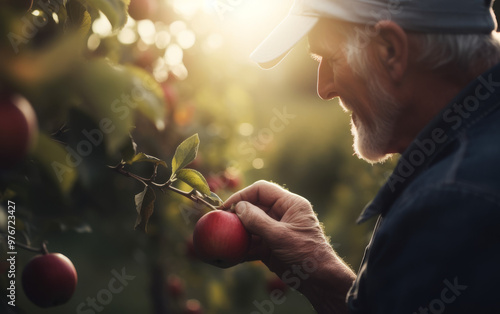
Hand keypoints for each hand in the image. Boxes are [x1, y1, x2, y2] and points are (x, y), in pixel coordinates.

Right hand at [224, 180, 354, 312]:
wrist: (320, 281)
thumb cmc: (306, 253)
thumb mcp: (280, 236)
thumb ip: (258, 221)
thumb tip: (239, 208)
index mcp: (290, 204)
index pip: (262, 190)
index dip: (243, 195)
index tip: (227, 207)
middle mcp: (282, 214)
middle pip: (254, 207)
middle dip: (237, 215)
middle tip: (221, 223)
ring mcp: (276, 231)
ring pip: (251, 226)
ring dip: (237, 233)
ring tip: (222, 238)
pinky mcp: (271, 247)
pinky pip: (252, 243)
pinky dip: (242, 248)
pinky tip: (229, 253)